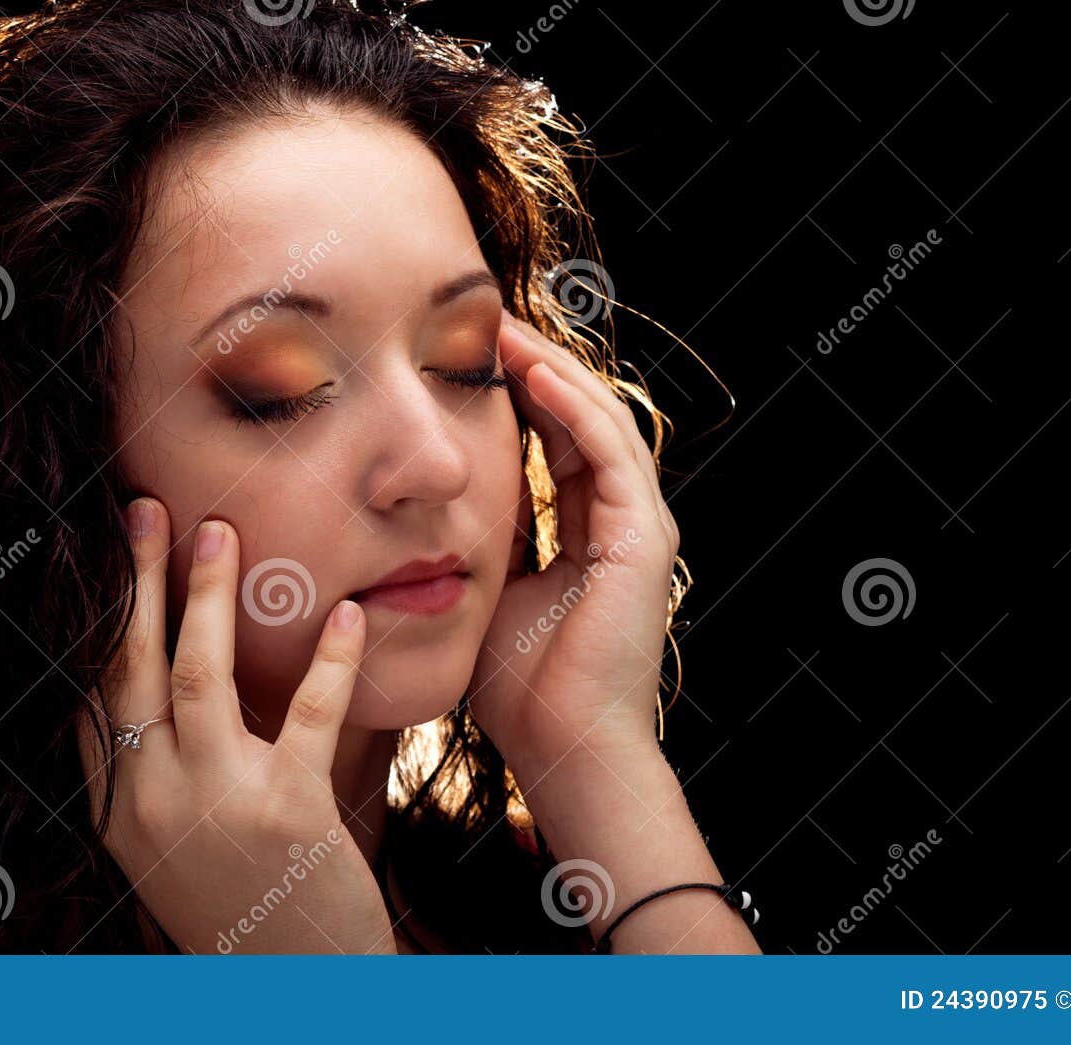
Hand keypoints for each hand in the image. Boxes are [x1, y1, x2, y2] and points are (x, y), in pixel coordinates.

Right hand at [76, 500, 395, 953]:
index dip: (91, 616)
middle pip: (128, 668)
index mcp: (118, 806)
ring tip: (220, 533)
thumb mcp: (172, 840)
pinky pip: (309, 719)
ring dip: (204, 598)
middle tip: (140, 509)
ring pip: (197, 677)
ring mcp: (215, 807)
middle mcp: (150, 802)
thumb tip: (157, 678)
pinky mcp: (288, 815)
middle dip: (133, 582)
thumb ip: (159, 766)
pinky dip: (330, 662)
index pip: (89, 692)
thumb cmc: (239, 902)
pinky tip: (347, 615)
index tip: (96, 551)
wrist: (290, 989)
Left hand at [469, 308, 681, 776]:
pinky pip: (608, 452)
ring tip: (504, 331)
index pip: (557, 442)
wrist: (564, 746)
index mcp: (587, 534)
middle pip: (581, 420)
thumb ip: (478, 543)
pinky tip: (534, 374)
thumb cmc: (523, 687)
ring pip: (599, 422)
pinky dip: (574, 408)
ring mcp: (638, 527)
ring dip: (551, 371)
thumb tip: (428, 508)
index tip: (470, 358)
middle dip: (535, 369)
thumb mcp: (488, 591)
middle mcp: (620, 523)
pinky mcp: (642, 538)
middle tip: (486, 324)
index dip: (519, 396)